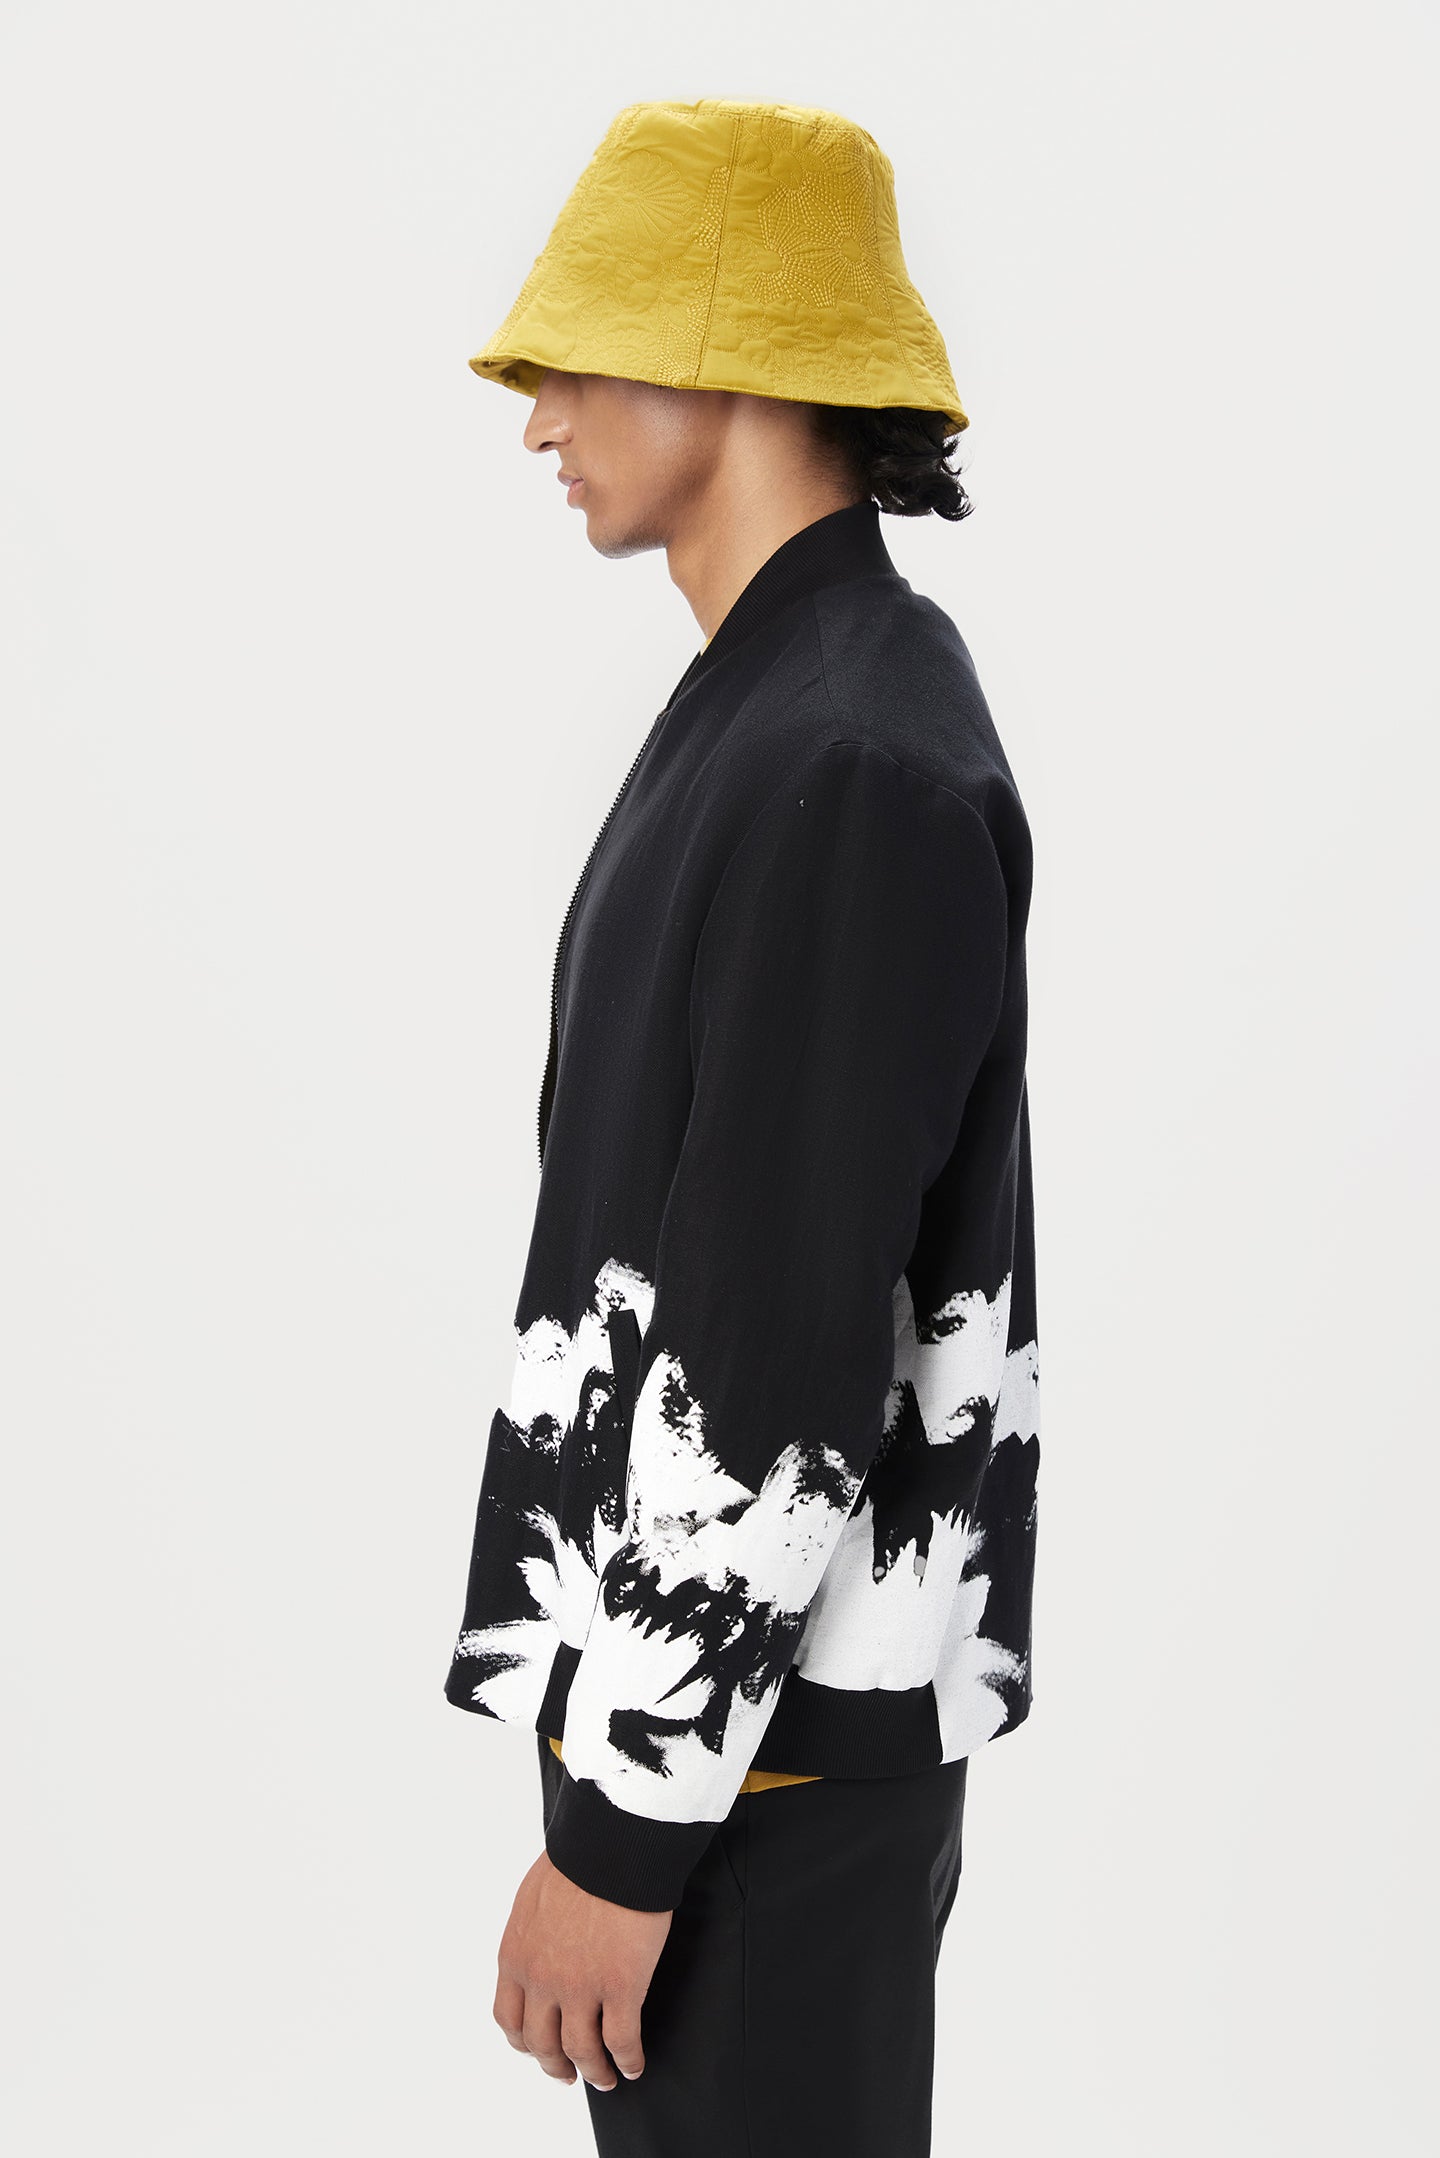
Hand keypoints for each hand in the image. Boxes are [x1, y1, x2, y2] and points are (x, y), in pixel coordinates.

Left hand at [493, 1848, 671, 2089]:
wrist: (612, 1845)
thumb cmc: (579, 1859)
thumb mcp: (534, 1898)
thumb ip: (532, 1934)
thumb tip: (541, 1947)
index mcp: (516, 1956)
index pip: (509, 2018)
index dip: (525, 2042)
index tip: (539, 2050)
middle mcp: (541, 1980)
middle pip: (541, 2044)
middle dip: (555, 2065)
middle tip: (569, 2074)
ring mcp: (581, 1988)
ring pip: (581, 2051)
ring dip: (594, 2071)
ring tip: (605, 2077)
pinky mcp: (621, 1987)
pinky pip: (622, 2041)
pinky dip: (628, 2060)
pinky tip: (634, 2064)